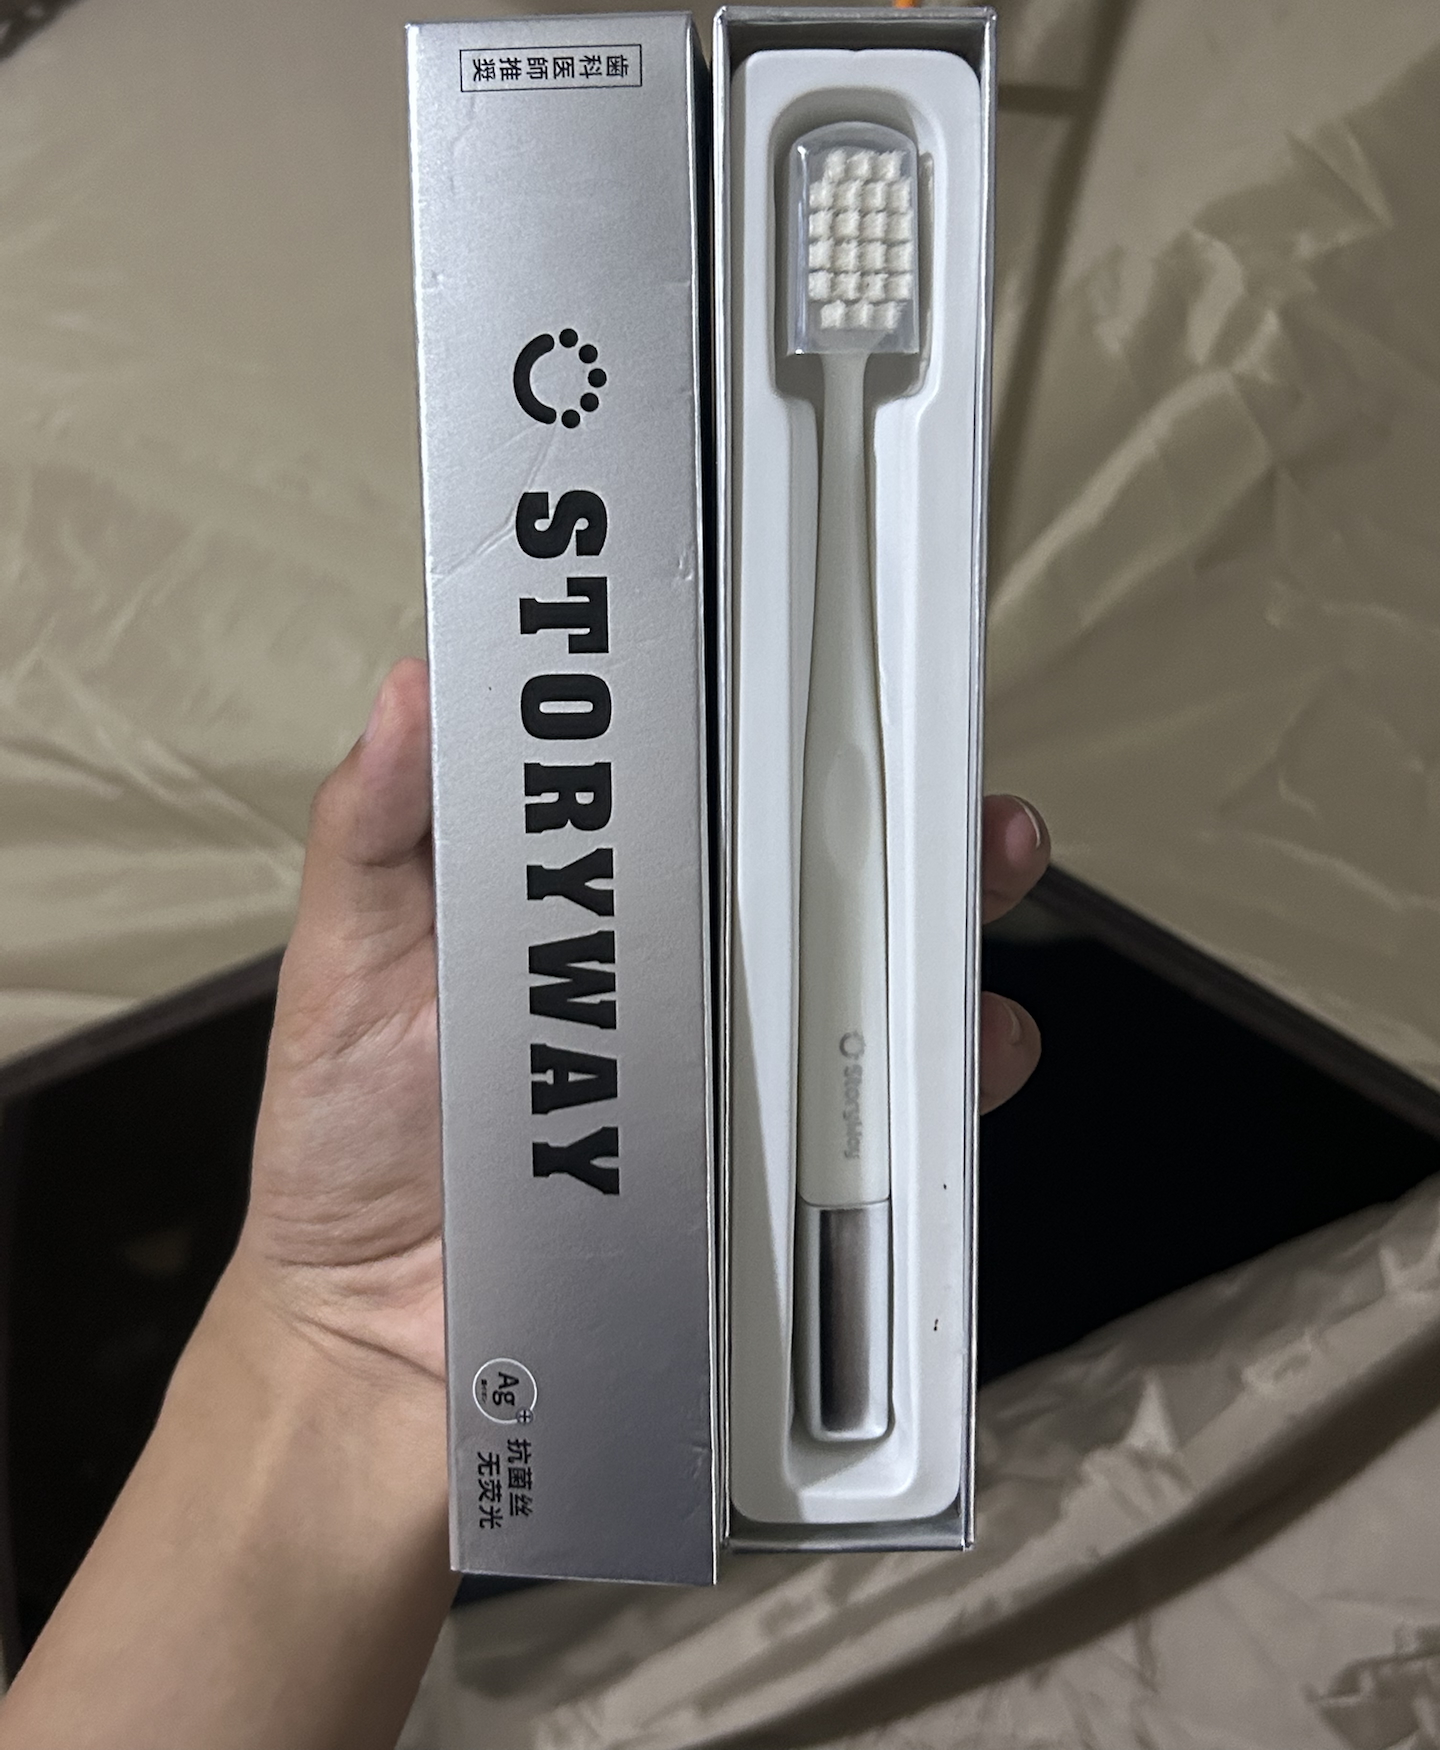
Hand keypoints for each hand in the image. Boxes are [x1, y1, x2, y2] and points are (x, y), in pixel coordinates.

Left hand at [235, 661, 1047, 1384]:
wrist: (377, 1341)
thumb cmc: (350, 1136)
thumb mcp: (346, 964)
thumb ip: (376, 833)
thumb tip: (413, 683)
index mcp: (588, 899)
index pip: (700, 783)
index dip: (770, 718)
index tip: (828, 665)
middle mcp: (682, 968)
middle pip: (813, 866)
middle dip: (902, 808)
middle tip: (952, 783)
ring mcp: (733, 1068)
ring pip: (867, 974)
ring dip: (947, 919)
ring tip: (986, 877)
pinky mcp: (765, 1171)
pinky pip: (875, 1118)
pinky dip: (944, 1083)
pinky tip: (971, 1054)